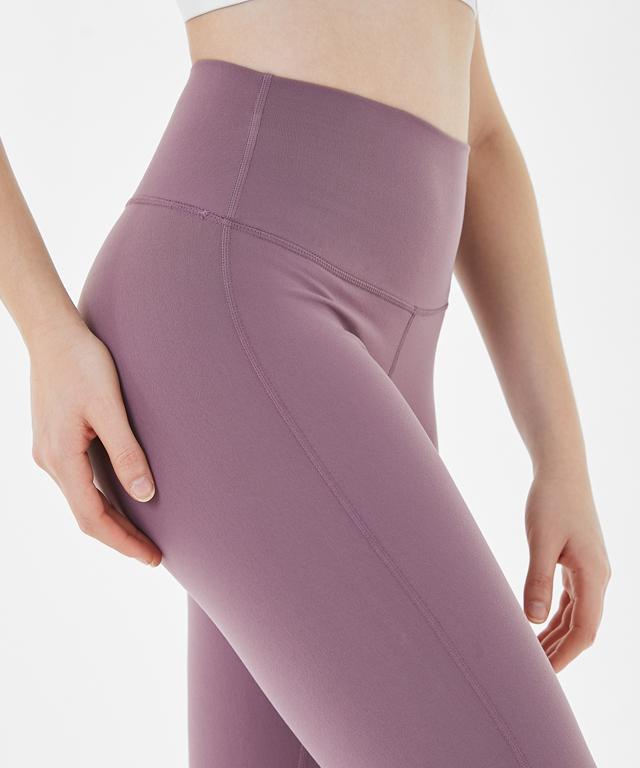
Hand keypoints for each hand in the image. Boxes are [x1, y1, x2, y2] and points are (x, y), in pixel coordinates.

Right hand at [28, 316, 161, 565]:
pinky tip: (121, 497)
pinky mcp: (55, 440)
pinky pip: (78, 482)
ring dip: (111, 519)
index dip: (123, 541)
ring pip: (81, 499)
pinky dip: (100, 498)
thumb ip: (126, 450)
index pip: (93, 518)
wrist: (52, 333)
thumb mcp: (108, 405)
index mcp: (61, 458)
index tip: (152, 557)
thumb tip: (144, 495)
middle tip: (153, 554)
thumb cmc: (83, 362)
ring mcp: (49, 451)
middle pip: (86, 515)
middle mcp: (49, 461)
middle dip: (120, 537)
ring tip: (142, 533)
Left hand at [522, 463, 610, 671]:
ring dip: (557, 636)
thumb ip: (538, 580)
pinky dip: (555, 616)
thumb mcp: (541, 541)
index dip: (565, 654)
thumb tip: (533, 620)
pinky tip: (539, 627)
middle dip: (560, 651)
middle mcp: (598, 577)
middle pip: (583, 627)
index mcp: (594, 575)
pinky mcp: (579, 564)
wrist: (562, 472)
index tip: (545, 675)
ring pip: (577, 615)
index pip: (585, 629)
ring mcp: (590, 571)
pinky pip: (570, 600)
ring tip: (533, 657)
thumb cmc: (551, 502)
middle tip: (534, 673)